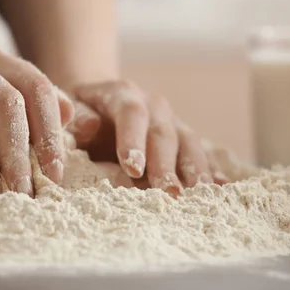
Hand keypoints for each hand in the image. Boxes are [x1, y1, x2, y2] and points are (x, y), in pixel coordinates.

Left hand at [66, 80, 227, 196]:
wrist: (100, 102)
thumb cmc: (80, 110)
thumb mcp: (69, 105)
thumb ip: (74, 114)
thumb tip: (87, 124)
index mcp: (123, 94)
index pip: (131, 114)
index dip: (133, 140)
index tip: (132, 168)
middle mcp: (153, 105)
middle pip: (163, 133)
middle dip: (166, 165)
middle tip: (169, 194)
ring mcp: (172, 121)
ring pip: (188, 143)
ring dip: (194, 170)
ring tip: (199, 195)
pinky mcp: (183, 138)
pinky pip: (200, 152)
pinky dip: (211, 168)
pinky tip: (220, 188)